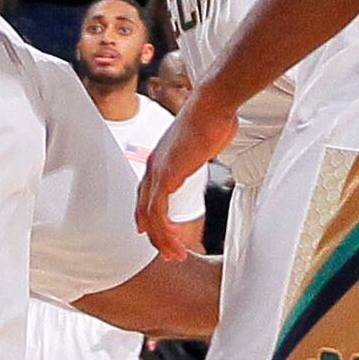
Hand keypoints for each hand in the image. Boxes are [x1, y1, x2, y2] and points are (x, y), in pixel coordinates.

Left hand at [139, 96, 236, 257]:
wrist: (213, 105)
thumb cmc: (213, 117)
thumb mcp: (204, 142)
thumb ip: (201, 152)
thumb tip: (208, 151)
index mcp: (162, 157)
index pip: (148, 193)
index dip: (150, 215)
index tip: (158, 233)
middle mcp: (154, 165)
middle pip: (145, 207)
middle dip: (155, 234)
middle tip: (168, 252)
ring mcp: (157, 171)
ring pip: (150, 215)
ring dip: (162, 238)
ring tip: (176, 254)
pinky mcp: (166, 176)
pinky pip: (158, 212)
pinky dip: (165, 230)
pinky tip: (176, 242)